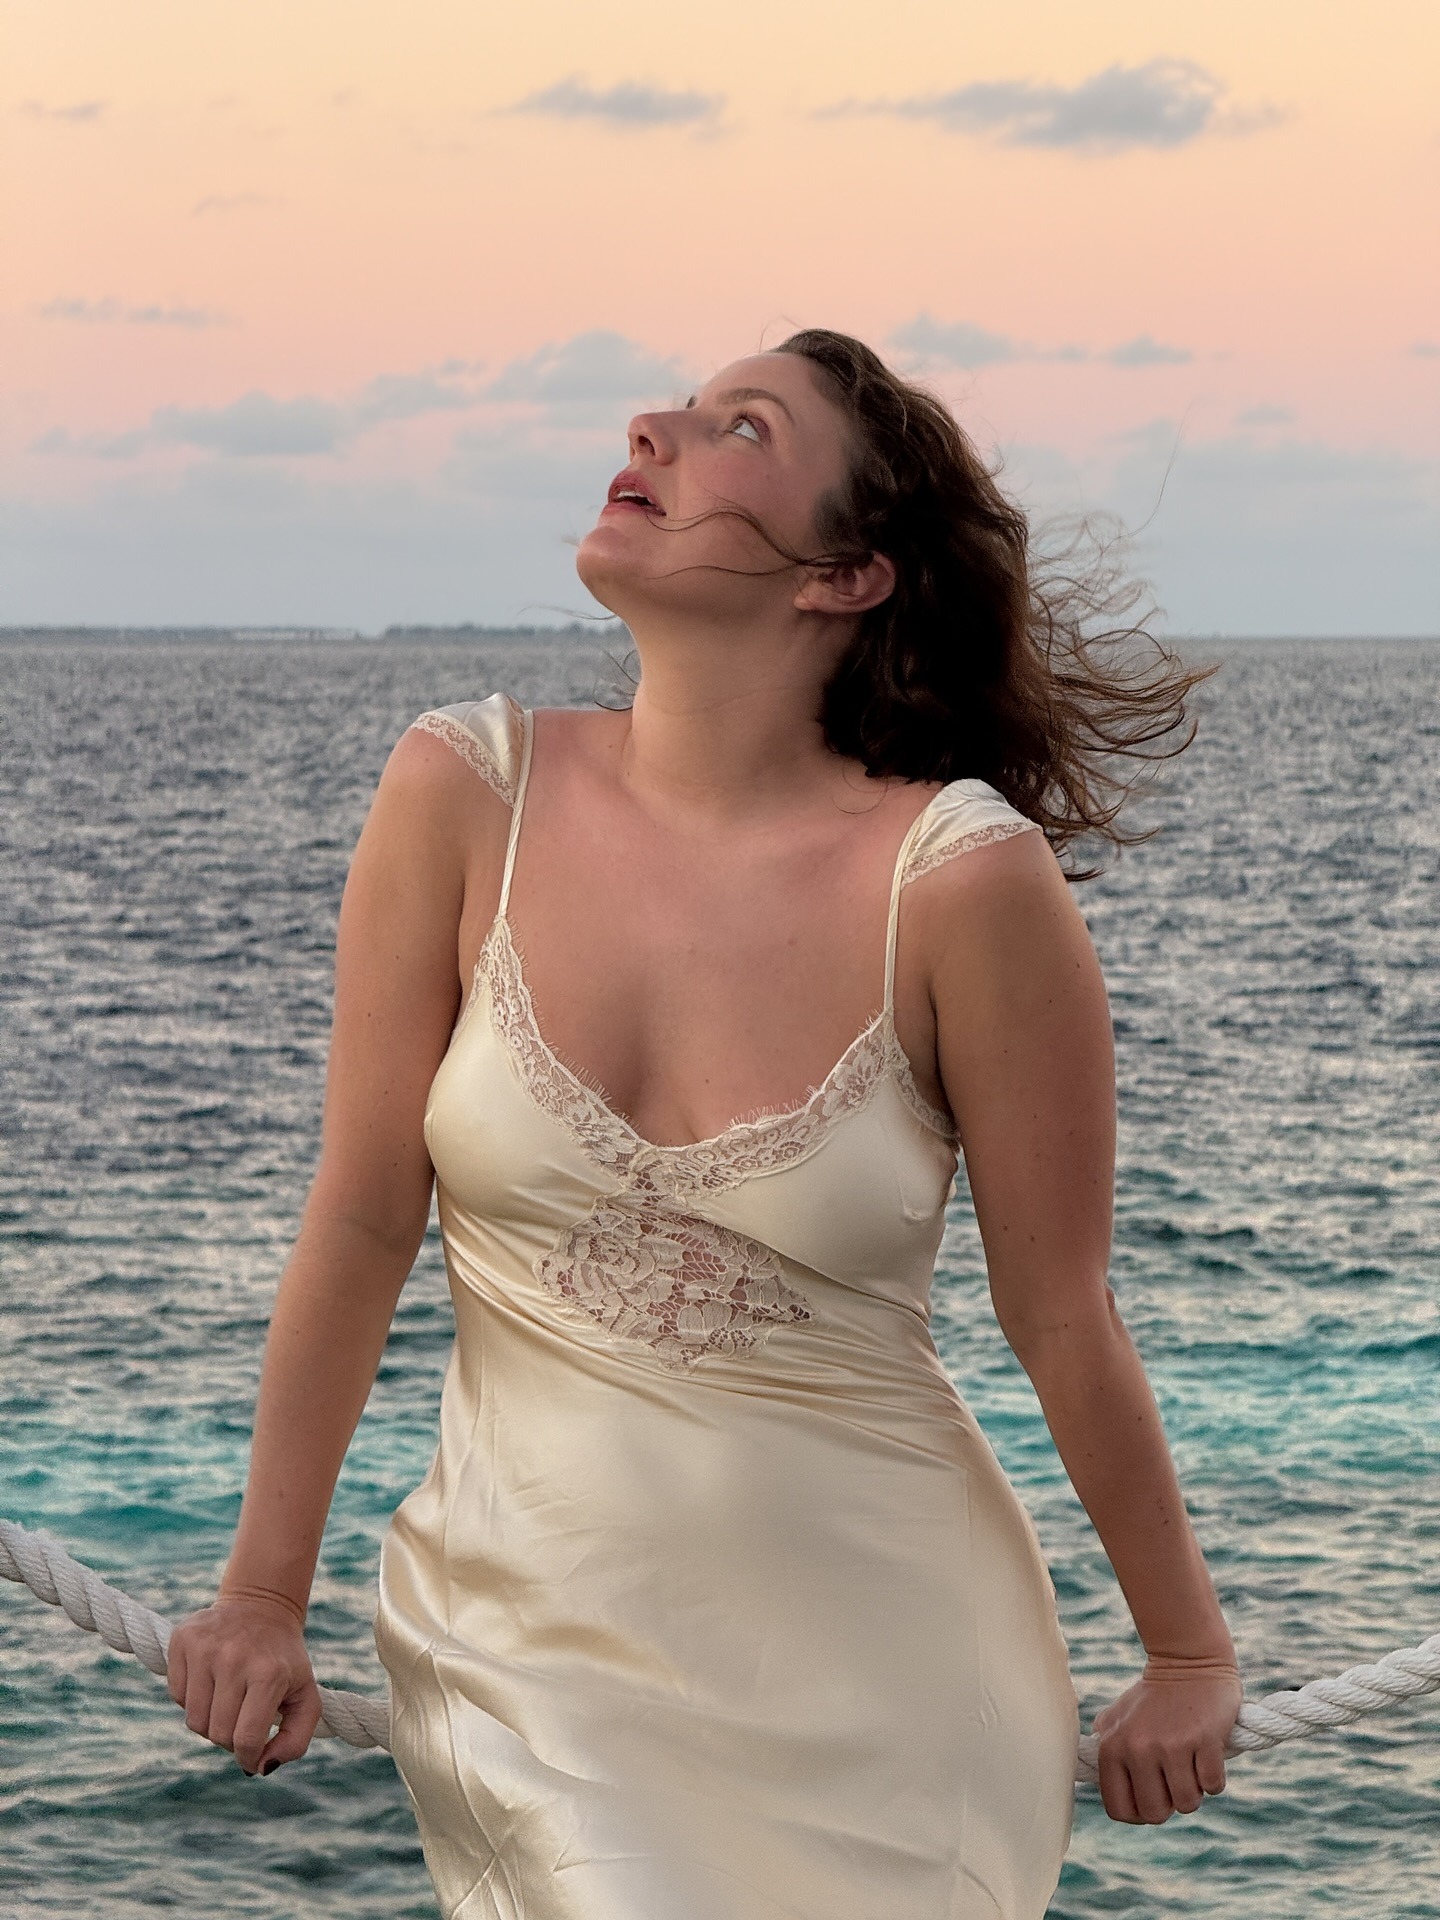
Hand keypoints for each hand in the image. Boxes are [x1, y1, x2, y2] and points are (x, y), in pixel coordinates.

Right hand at [166, 1592, 322, 1776]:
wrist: (263, 1605)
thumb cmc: (284, 1660)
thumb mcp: (306, 1697)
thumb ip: (294, 1741)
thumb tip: (260, 1769)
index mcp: (269, 1673)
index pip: (246, 1739)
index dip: (247, 1757)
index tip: (251, 1754)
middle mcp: (234, 1657)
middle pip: (216, 1733)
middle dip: (229, 1738)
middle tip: (242, 1717)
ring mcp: (205, 1646)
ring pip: (193, 1720)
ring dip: (209, 1721)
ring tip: (228, 1699)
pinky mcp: (182, 1638)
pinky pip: (176, 1695)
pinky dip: (191, 1698)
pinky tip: (211, 1679)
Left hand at [1091, 1652, 1242, 1823]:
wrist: (1188, 1662)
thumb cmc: (1152, 1697)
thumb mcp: (1117, 1719)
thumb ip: (1105, 1751)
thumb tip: (1095, 1780)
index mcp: (1113, 1746)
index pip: (1119, 1810)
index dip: (1138, 1813)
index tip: (1151, 1798)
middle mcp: (1139, 1748)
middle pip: (1155, 1814)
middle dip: (1168, 1803)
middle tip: (1173, 1777)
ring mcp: (1172, 1744)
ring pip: (1187, 1804)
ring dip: (1193, 1789)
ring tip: (1189, 1761)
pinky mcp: (1205, 1741)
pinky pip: (1213, 1786)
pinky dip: (1213, 1776)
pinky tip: (1206, 1752)